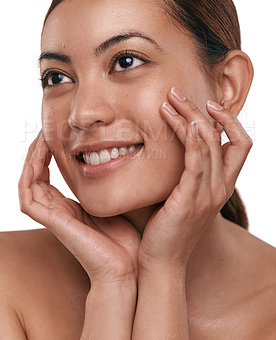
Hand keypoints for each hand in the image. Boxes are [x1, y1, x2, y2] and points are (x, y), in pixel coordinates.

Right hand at [18, 132, 140, 283]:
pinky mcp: (52, 222)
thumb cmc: (124, 239)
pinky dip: (28, 176)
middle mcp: (58, 210)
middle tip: (44, 131)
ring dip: (31, 159)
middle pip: (35, 176)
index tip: (56, 134)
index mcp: (70, 206)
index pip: (48, 175)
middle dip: (37, 152)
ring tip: (41, 139)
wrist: (126, 267)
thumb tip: (118, 161)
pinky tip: (37, 158)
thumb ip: (109, 186)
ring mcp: (53, 216)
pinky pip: (28, 198)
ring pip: (27, 183)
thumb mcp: (115, 203)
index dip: (48, 154)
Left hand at [138, 88, 251, 269]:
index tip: (208, 104)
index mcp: (221, 185)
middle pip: (222, 137)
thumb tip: (169, 144)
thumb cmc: (166, 227)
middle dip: (201, 110)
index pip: (241, 144)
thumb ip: (185, 171)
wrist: (161, 262)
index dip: (231, 121)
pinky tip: (182, 124)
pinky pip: (196, 164)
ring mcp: (207, 195)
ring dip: (189, 117)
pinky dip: (192, 141)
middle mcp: (219, 188)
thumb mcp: (182, 195)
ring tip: (169, 101)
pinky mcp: (189, 200)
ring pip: (208, 144)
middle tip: (177, 93)